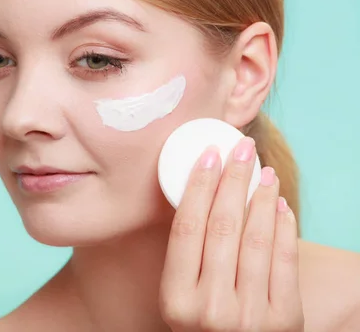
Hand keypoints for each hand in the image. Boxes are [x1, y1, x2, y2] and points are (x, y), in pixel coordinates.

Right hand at [159, 137, 303, 330]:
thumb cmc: (201, 327)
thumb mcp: (179, 299)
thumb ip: (186, 256)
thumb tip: (204, 193)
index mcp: (176, 300)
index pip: (187, 228)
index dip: (198, 186)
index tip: (209, 155)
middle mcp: (211, 308)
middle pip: (222, 227)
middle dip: (233, 180)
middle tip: (241, 148)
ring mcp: (250, 316)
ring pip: (256, 239)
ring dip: (261, 198)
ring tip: (264, 172)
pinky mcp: (284, 320)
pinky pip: (285, 262)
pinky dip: (285, 228)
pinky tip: (281, 206)